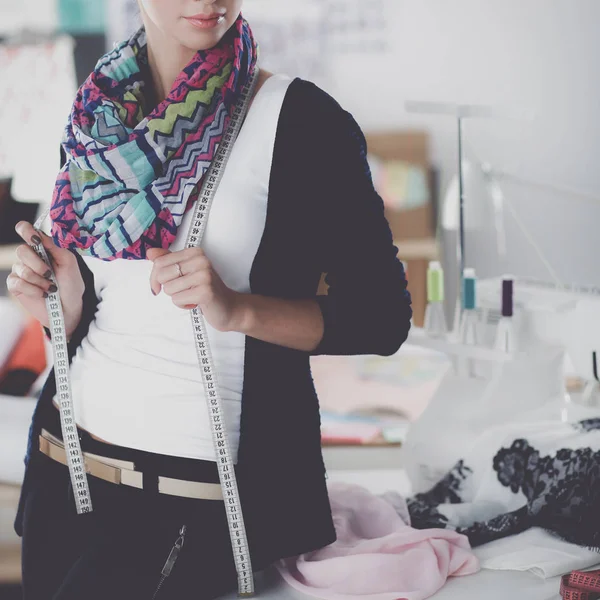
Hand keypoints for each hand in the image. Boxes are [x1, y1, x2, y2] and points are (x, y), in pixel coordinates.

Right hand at [6, 222, 83, 338]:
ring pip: (21, 269)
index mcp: (43, 248)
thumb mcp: (69, 263)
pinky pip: (18, 283)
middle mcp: (29, 257)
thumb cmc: (71, 284)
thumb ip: (56, 247)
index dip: (26, 230)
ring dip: (39, 280)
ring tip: (50, 288)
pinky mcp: (16, 285)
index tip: (35, 240)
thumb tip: (41, 235)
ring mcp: (21, 271)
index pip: (26, 230)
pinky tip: (42, 294)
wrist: (69, 308)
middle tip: (50, 274)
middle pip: (21, 250)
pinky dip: (33, 290)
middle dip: (38, 264)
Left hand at [146, 247, 244, 332]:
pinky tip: (195, 303)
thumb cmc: (205, 289)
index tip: (161, 285)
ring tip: (192, 296)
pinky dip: (182, 305)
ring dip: (177, 297)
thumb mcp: (187, 271)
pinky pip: (177, 299)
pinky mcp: (205, 292)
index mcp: (195, 252)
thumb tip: (150, 253)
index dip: (155, 278)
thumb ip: (168, 260)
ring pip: (168, 289)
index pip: (159, 262)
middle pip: (162, 275)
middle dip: (169, 288)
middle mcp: (201, 260)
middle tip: (184, 290)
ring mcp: (204, 276)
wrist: (228, 307)